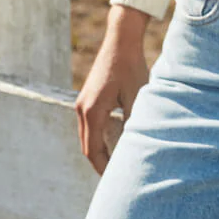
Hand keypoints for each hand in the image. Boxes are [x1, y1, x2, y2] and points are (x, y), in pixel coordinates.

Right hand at [74, 25, 149, 174]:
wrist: (121, 39)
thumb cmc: (131, 66)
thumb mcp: (136, 96)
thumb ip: (133, 122)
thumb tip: (135, 147)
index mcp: (92, 111)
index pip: (93, 151)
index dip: (103, 168)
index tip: (115, 179)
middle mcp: (82, 108)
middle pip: (87, 146)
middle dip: (100, 161)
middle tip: (116, 175)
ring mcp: (82, 101)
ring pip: (87, 135)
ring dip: (99, 148)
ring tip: (116, 160)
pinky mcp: (87, 95)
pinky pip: (90, 123)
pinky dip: (99, 134)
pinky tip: (115, 137)